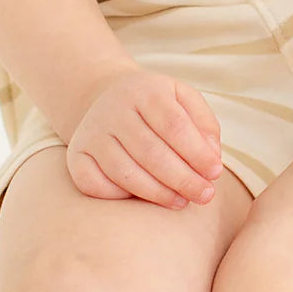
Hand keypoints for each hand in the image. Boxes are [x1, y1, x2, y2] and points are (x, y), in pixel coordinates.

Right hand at [66, 66, 223, 209]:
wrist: (107, 97)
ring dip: (158, 193)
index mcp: (144, 90)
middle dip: (183, 179)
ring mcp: (92, 132)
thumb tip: (211, 158)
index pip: (173, 124)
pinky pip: (95, 185)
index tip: (215, 173)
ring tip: (182, 201)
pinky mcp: (77, 155)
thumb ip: (204, 125)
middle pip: (150, 152)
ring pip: (125, 172)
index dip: (196, 153)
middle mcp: (113, 109)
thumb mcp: (183, 99)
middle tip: (205, 196)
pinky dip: (121, 197)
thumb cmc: (156, 105)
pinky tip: (144, 197)